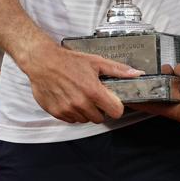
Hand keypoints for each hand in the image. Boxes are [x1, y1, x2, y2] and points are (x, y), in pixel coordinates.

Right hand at [21, 42, 141, 123]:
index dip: (116, 107)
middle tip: (93, 96)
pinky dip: (73, 112)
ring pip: (85, 119)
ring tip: (80, 95)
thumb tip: (136, 73)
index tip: (112, 102)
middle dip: (99, 108)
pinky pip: (71, 119)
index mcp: (93, 91)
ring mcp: (68, 109)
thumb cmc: (69, 61)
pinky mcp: (57, 113)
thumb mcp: (96, 62)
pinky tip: (70, 98)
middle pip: (100, 118)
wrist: (43, 62)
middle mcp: (81, 103)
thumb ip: (118, 70)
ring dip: (85, 111)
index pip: (115, 112)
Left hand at [131, 64, 179, 124]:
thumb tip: (174, 69)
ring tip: (154, 84)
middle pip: (163, 107)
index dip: (142, 103)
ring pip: (173, 105)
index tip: (130, 100)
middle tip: (140, 89)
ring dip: (165, 94)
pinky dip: (174, 95)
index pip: (156, 108)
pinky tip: (172, 84)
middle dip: (152, 96)